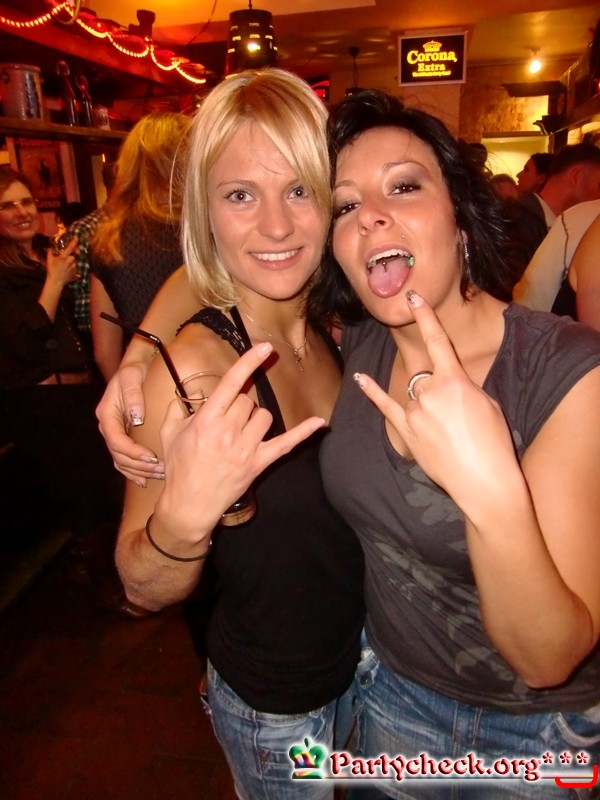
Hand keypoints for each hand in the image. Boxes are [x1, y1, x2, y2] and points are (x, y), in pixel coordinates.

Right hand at [46, 235, 77, 286]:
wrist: (56, 281)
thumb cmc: (52, 270)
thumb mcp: (49, 260)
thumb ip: (50, 252)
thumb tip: (49, 248)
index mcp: (63, 257)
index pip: (70, 248)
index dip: (74, 242)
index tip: (76, 238)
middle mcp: (70, 261)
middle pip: (74, 255)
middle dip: (71, 255)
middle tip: (67, 258)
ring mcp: (73, 267)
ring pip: (74, 261)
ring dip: (71, 262)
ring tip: (65, 265)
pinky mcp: (75, 271)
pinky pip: (75, 267)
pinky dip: (72, 267)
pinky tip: (66, 269)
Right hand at [96, 362, 164, 485]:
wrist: (135, 368)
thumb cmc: (134, 371)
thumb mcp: (131, 377)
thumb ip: (132, 395)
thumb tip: (136, 417)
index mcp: (107, 414)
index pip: (116, 440)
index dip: (132, 452)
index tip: (150, 457)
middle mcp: (107, 426)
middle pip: (118, 455)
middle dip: (139, 465)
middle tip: (160, 469)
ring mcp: (114, 433)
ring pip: (120, 461)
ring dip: (138, 471)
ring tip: (157, 476)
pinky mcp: (122, 436)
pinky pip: (123, 459)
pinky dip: (133, 471)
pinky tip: (144, 480)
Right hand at [157, 342, 325, 533]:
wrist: (188, 504)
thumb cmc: (179, 468)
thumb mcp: (169, 435)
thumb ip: (177, 410)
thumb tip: (187, 394)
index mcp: (207, 420)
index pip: (232, 383)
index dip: (249, 362)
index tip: (264, 347)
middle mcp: (228, 431)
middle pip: (248, 401)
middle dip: (239, 405)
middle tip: (227, 422)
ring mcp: (246, 448)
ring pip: (264, 416)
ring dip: (255, 419)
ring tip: (240, 433)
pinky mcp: (259, 463)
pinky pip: (286, 444)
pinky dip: (303, 433)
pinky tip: (320, 423)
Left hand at [353, 292, 516, 511]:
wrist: (484, 480)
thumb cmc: (493, 442)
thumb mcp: (488, 403)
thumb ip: (464, 387)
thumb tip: (451, 385)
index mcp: (454, 380)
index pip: (437, 340)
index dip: (424, 316)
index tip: (412, 298)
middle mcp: (430, 391)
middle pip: (427, 376)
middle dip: (441, 391)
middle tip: (460, 419)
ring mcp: (415, 412)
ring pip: (416, 396)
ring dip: (429, 407)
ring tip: (450, 433)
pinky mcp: (406, 432)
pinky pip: (385, 406)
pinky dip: (372, 391)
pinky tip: (361, 378)